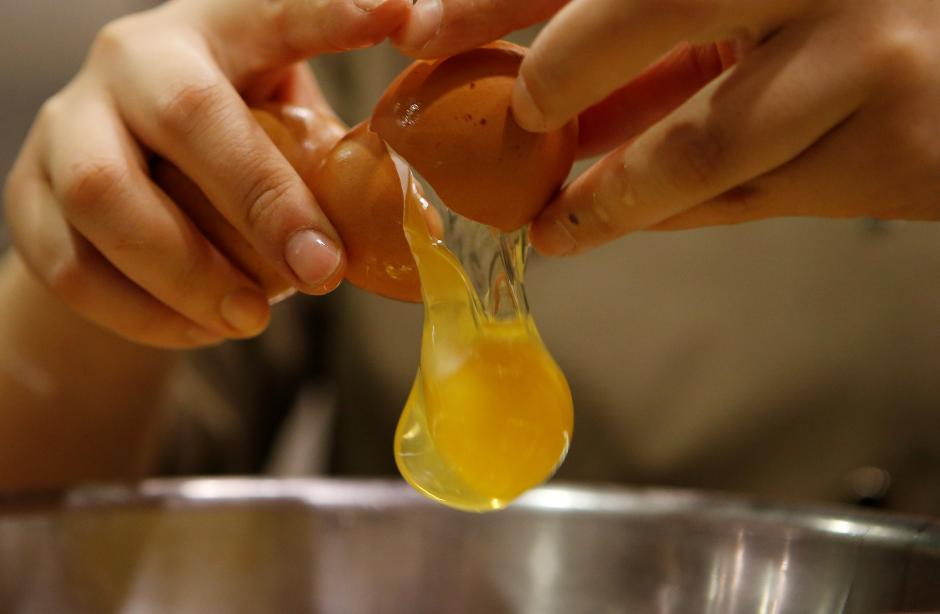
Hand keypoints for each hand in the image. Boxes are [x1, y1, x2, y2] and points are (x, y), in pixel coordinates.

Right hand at [3, 0, 408, 347]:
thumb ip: (334, 162)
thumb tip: (423, 229)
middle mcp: (131, 60)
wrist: (116, 192)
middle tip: (321, 274)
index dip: (330, 14)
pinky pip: (72, 268)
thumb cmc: (227, 154)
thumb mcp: (280, 134)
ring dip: (191, 274)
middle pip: (186, 117)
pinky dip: (146, 314)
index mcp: (214, 30)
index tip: (400, 15)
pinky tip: (201, 330)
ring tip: (253, 319)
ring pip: (108, 198)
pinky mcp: (25, 195)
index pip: (273, 10)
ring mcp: (66, 124)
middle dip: (262, 204)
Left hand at [396, 0, 939, 254]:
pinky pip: (746, 198)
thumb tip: (538, 95)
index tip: (421, 28)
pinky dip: (667, 214)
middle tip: (510, 122)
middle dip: (551, 78)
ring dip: (604, 193)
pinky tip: (613, 219)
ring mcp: (863, 52)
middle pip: (642, 13)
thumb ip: (651, 42)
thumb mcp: (748, 8)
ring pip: (694, 144)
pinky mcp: (891, 148)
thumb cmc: (852, 23)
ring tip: (551, 223)